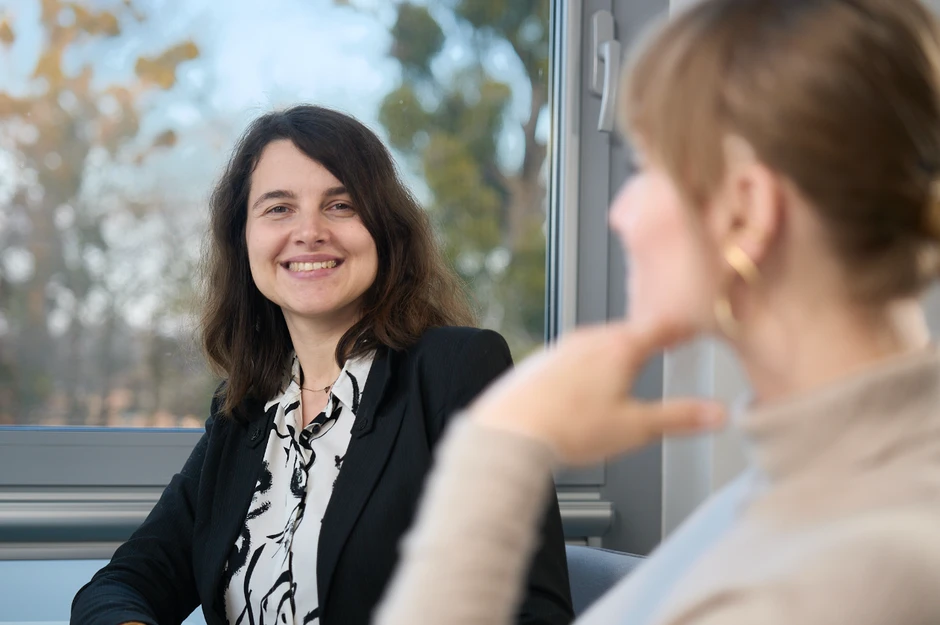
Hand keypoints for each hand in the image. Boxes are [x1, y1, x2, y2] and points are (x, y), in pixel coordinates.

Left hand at [468, 320, 725, 464]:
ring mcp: (560, 349)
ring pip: (597, 341)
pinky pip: (571, 356)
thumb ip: (679, 418)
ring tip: (627, 362)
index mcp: (619, 349)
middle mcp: (588, 341)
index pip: (660, 328)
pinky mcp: (539, 363)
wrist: (508, 432)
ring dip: (616, 349)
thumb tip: (716, 413)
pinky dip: (587, 363)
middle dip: (648, 336)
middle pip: (627, 331)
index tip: (693, 324)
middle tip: (665, 338)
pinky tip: (583, 384)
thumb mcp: (635, 428)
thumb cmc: (568, 429)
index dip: (681, 326)